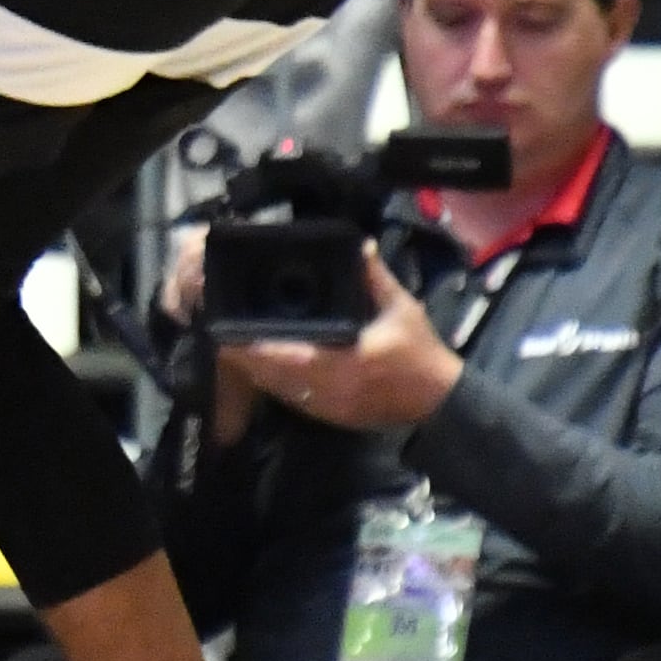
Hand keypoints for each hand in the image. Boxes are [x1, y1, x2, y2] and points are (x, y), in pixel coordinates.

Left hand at [224, 246, 464, 433]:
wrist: (440, 401)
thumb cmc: (421, 353)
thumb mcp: (402, 309)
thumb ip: (376, 278)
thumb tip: (360, 246)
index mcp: (346, 361)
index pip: (290, 356)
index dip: (256, 347)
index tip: (230, 331)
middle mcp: (330, 387)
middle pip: (273, 375)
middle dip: (245, 356)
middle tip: (220, 332)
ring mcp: (327, 405)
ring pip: (278, 389)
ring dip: (255, 370)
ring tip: (231, 346)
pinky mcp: (329, 415)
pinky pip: (291, 399)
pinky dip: (274, 383)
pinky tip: (261, 366)